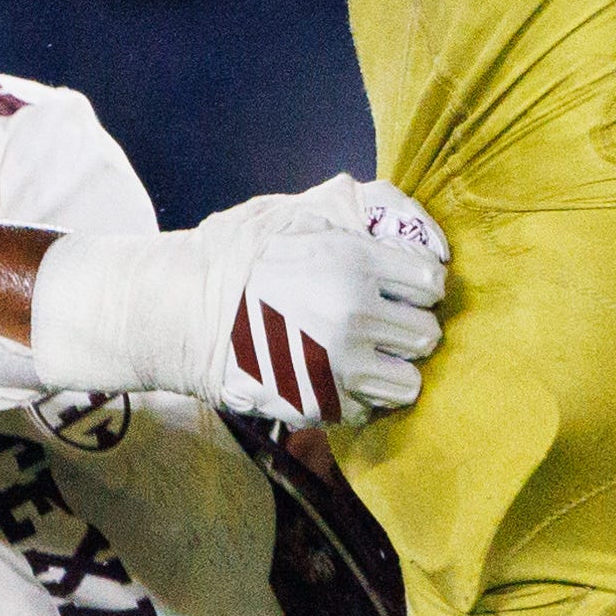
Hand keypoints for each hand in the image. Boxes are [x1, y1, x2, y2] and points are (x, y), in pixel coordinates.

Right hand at [28, 176, 451, 424]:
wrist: (183, 310)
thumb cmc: (242, 255)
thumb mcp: (300, 210)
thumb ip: (367, 207)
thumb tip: (429, 236)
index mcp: (356, 264)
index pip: (432, 282)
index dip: (416, 283)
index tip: (395, 285)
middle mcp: (355, 318)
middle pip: (426, 335)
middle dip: (406, 327)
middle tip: (377, 320)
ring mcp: (339, 368)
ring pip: (408, 382)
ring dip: (391, 369)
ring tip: (361, 353)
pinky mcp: (321, 406)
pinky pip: (370, 409)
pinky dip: (359, 397)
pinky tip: (334, 374)